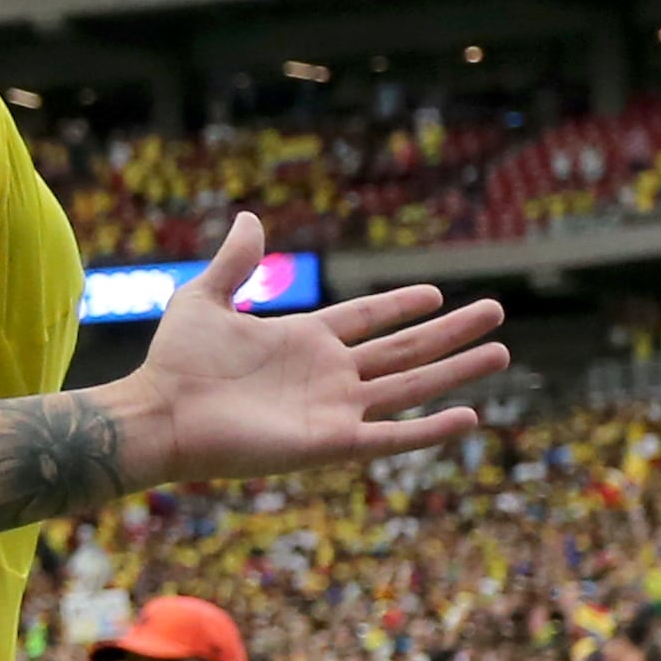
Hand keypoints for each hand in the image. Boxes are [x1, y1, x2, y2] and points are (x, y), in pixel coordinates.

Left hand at [118, 217, 506, 487]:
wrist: (159, 415)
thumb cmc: (173, 364)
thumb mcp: (203, 300)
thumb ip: (234, 263)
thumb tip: (249, 217)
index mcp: (302, 340)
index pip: (366, 318)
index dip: (400, 305)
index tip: (436, 291)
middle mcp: (326, 374)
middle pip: (403, 349)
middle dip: (450, 333)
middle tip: (496, 312)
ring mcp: (333, 409)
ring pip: (410, 386)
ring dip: (456, 371)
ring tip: (501, 352)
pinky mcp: (331, 443)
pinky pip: (391, 437)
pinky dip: (430, 429)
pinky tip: (470, 416)